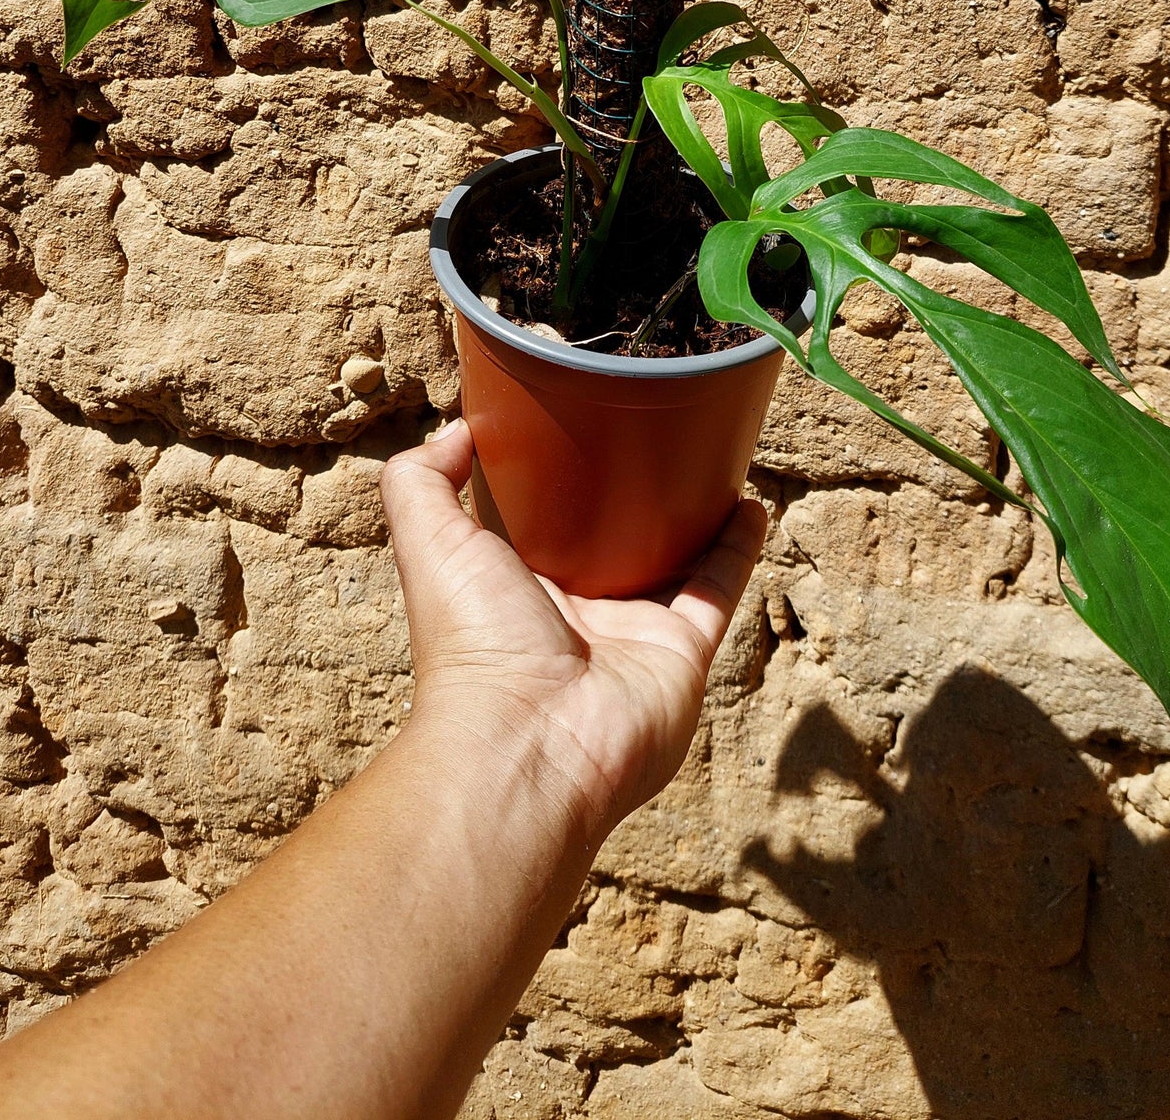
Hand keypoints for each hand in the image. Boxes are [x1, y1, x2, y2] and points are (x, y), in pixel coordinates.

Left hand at [379, 420, 765, 843]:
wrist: (530, 745)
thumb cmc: (473, 645)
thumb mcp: (429, 544)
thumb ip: (420, 481)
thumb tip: (454, 429)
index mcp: (515, 588)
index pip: (541, 522)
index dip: (555, 478)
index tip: (574, 424)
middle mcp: (575, 611)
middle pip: (614, 539)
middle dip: (631, 495)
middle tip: (653, 434)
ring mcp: (631, 632)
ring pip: (674, 560)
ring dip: (695, 514)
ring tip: (711, 460)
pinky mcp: (681, 651)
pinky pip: (716, 590)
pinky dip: (737, 548)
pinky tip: (749, 503)